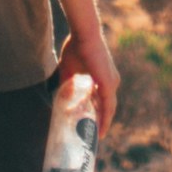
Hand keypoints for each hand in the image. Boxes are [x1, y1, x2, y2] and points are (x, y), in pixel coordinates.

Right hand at [61, 15, 120, 136]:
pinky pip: (108, 107)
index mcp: (104, 77)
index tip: (91, 122)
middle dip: (101, 121)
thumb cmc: (76, 46)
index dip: (99, 112)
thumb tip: (60, 96)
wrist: (84, 34)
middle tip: (94, 135)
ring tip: (97, 136)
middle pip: (108, 106)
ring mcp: (112, 83)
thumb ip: (67, 82)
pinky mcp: (108, 84)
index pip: (104, 99)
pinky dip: (104, 119)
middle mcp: (111, 81)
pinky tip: (100, 130)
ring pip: (109, 109)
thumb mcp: (69, 68)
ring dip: (103, 123)